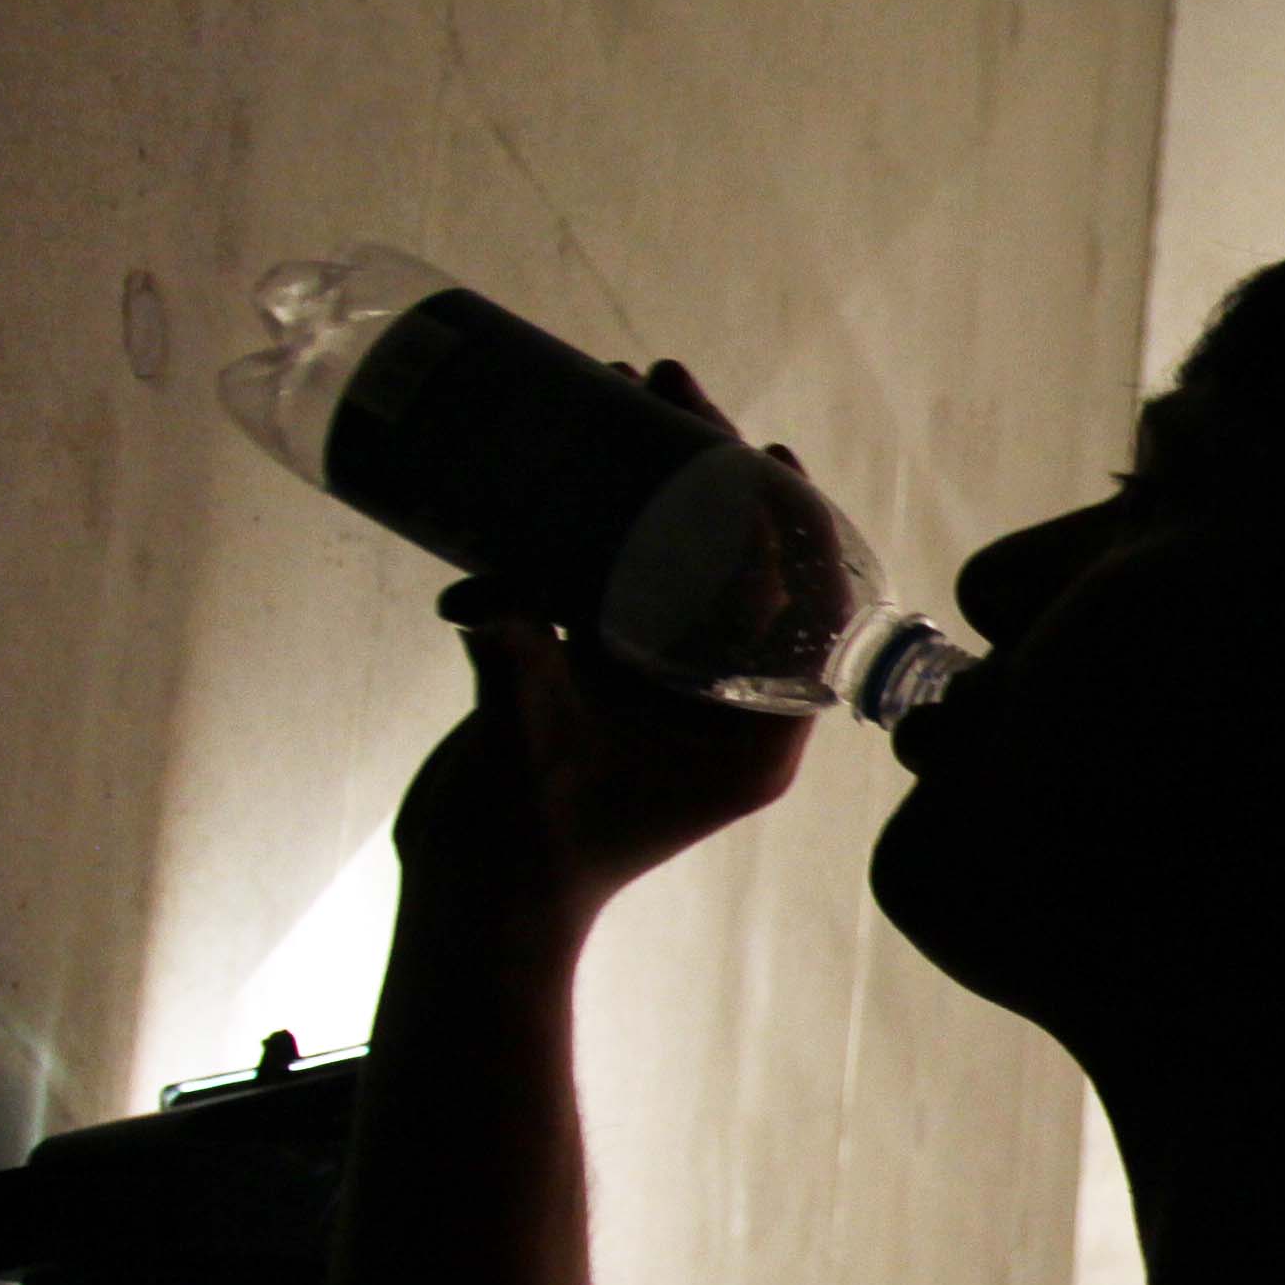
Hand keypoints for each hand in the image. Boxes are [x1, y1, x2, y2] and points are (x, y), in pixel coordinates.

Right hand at [387, 361, 810, 939]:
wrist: (477, 899)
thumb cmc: (523, 843)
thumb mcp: (530, 744)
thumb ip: (522, 664)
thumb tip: (498, 594)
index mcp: (760, 733)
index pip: (808, 609)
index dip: (794, 523)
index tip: (763, 451)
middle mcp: (731, 701)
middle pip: (749, 565)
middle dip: (712, 471)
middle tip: (672, 385)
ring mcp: (675, 684)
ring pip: (687, 559)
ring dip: (658, 478)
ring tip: (625, 390)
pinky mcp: (616, 673)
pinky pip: (627, 577)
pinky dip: (605, 517)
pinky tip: (577, 451)